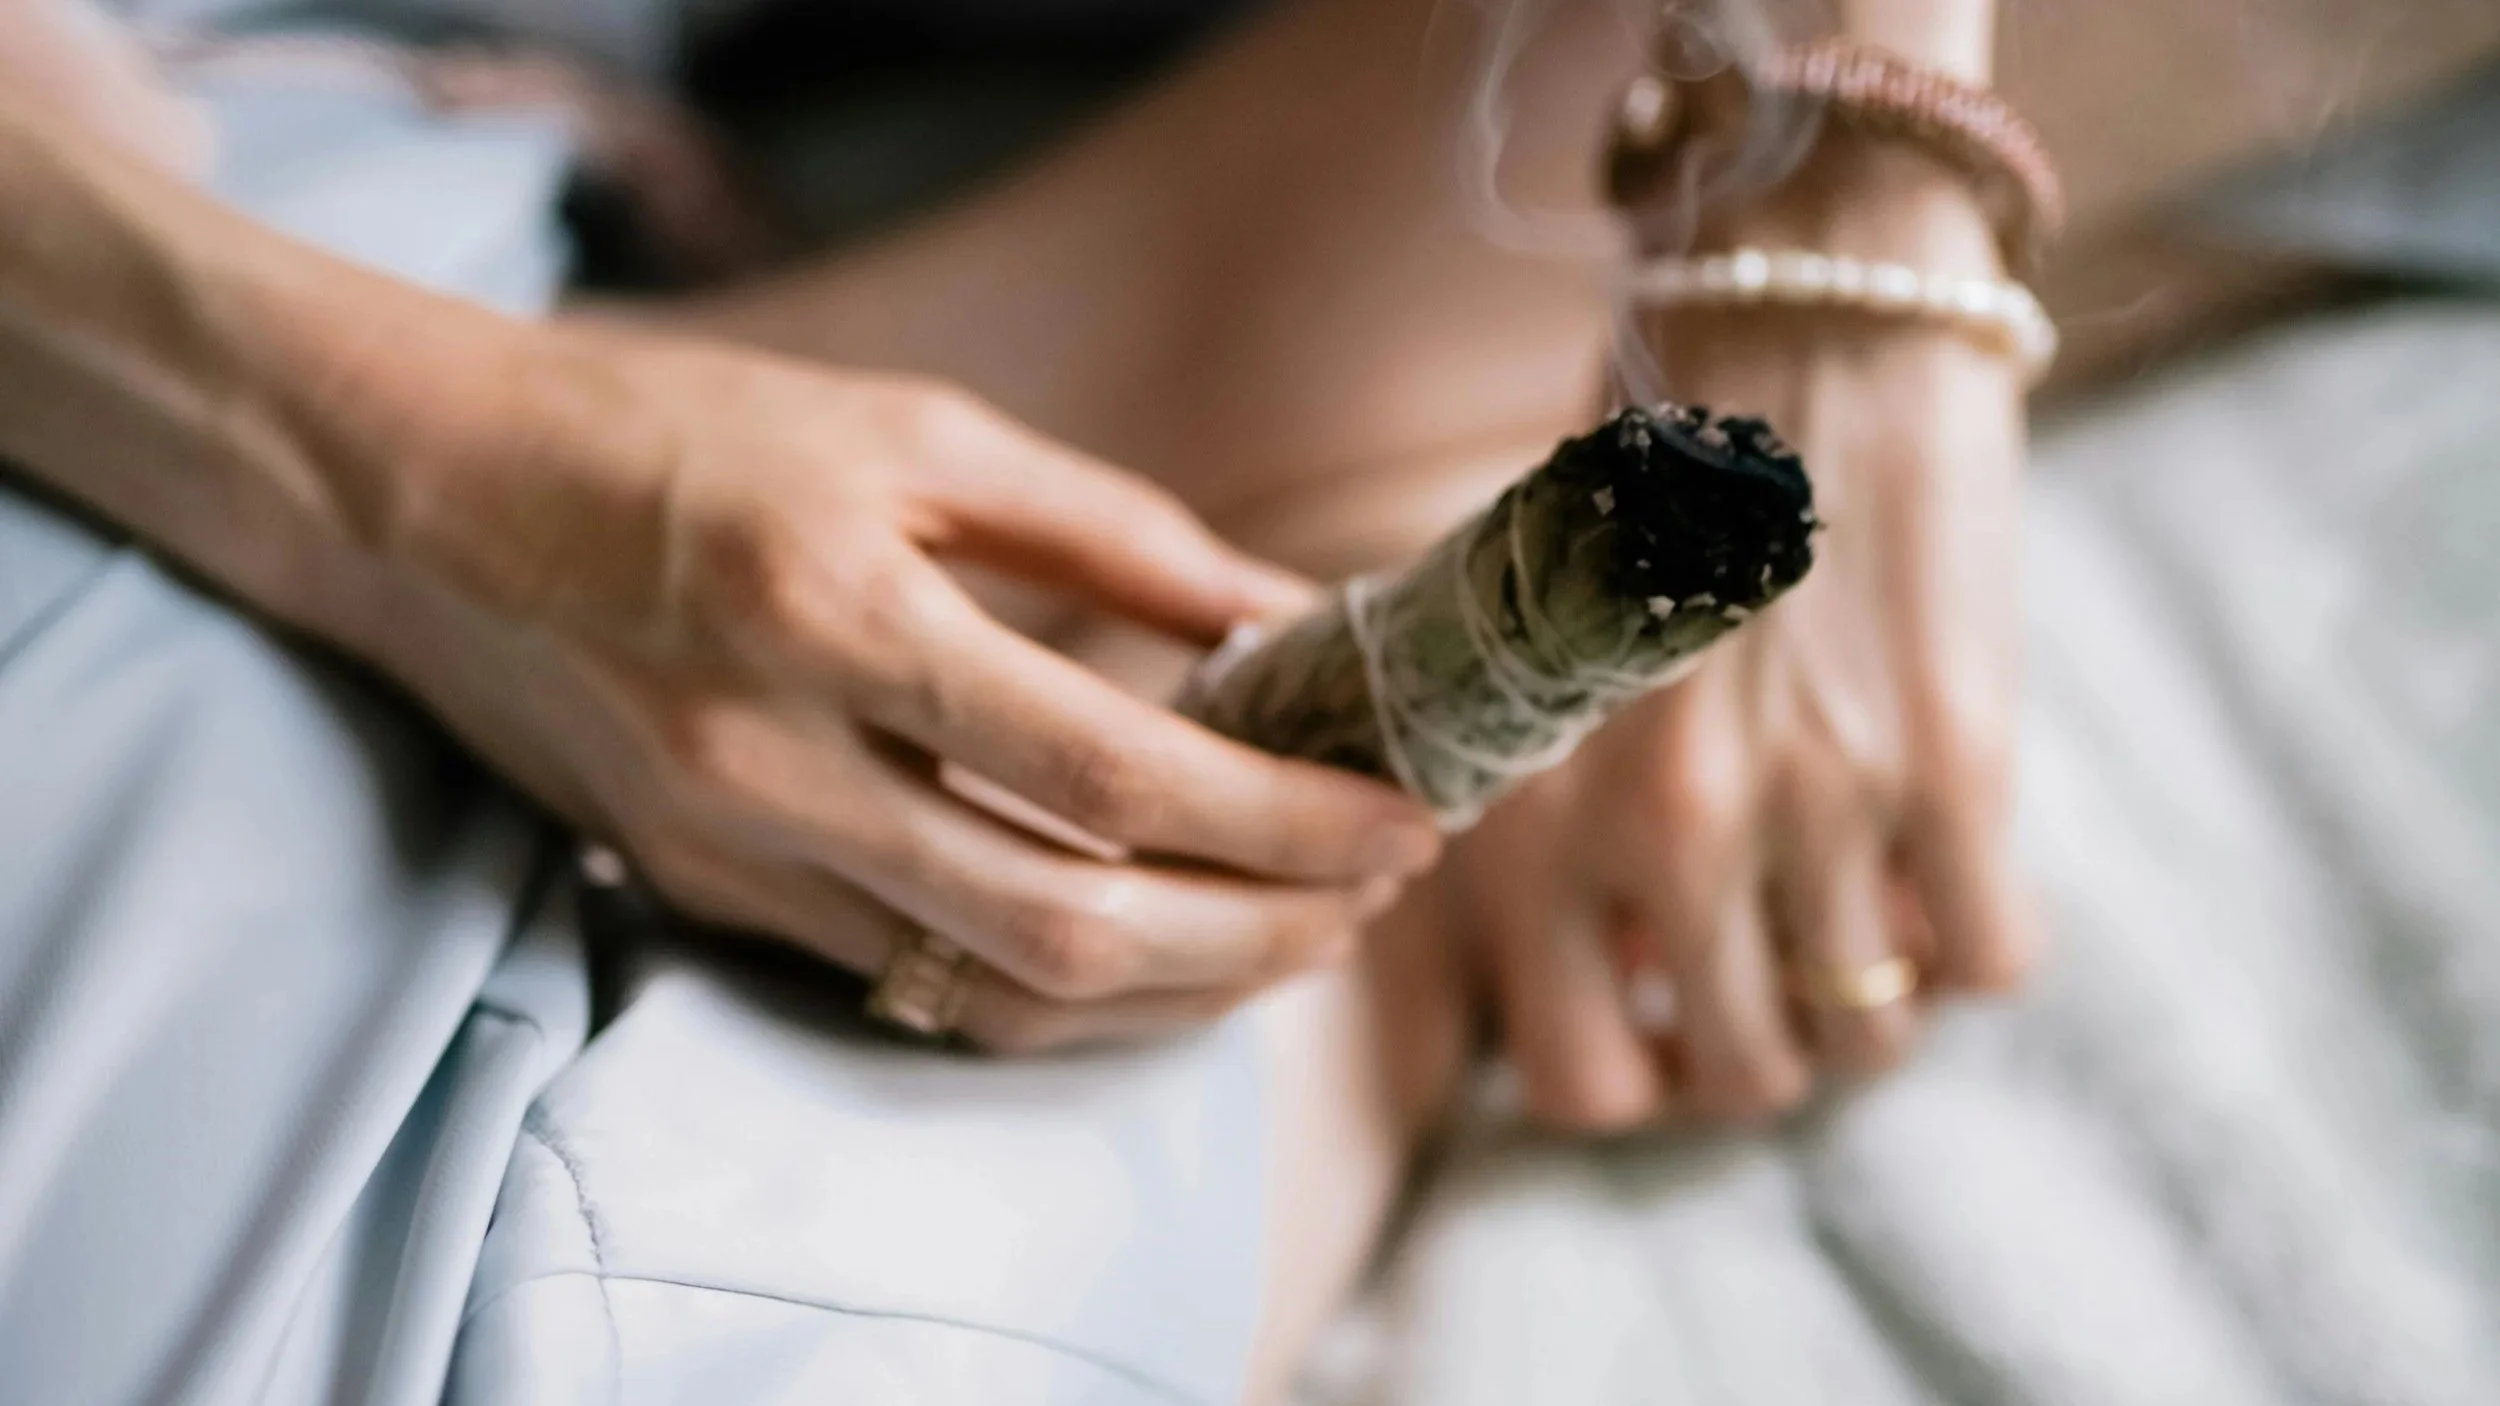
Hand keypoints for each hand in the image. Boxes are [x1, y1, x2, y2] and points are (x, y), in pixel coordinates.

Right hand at [325, 321, 1442, 1051]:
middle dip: (1262, 935)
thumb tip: (1284, 618)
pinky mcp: (704, 903)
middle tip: (1374, 892)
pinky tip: (1151, 947)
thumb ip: (1109, 535)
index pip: (1113, 772)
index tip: (1400, 814)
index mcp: (842, 613)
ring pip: (995, 998)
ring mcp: (734, 858)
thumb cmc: (680, 437)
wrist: (429, 501)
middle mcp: (780, 766)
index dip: (1282, 815)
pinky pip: (914, 992)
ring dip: (1175, 991)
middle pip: (1070, 930)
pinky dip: (1057, 992)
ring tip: (1294, 930)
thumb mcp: (910, 434)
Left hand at [1456, 148, 2039, 1128]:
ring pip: (1869, 1034)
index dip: (1643, 1073)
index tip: (1677, 1017)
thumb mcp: (1557, 672)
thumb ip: (1572, 826)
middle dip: (1777, 1038)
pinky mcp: (1951, 763)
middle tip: (1796, 961)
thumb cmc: (1659, 488)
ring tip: (1879, 909)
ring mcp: (1810, 805)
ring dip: (1883, 995)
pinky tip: (1955, 858)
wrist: (1802, 316)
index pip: (1579, 1077)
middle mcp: (1660, 830)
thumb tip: (1635, 965)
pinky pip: (1992, 961)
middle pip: (1744, 1076)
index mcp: (1539, 808)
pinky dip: (1980, 936)